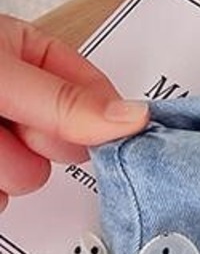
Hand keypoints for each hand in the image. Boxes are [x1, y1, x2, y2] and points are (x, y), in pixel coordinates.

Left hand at [0, 14, 148, 211]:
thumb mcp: (1, 75)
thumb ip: (62, 99)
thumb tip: (132, 117)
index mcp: (29, 54)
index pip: (97, 93)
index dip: (100, 120)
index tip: (110, 140)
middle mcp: (16, 97)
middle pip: (65, 143)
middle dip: (38, 145)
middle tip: (12, 127)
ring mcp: (0, 138)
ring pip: (33, 176)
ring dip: (8, 171)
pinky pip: (8, 200)